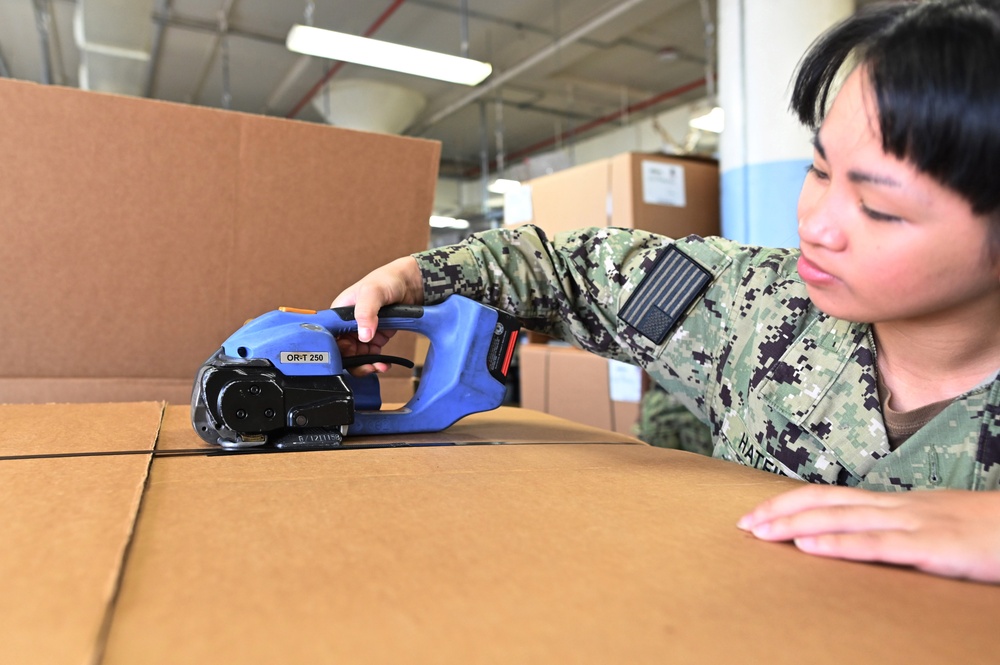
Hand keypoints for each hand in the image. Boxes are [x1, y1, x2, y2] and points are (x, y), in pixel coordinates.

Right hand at [331, 256, 422, 375]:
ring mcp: (361, 332)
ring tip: (378, 366)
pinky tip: (384, 364)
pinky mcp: (374, 338)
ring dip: (366, 365)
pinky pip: (370, 356)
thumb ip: (366, 312)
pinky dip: (376, 362)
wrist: (410, 283)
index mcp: (339, 313)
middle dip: (354, 363)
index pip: (330, 338)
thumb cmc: (387, 280)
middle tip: (368, 366)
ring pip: (356, 357)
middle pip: (342, 352)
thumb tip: (363, 335)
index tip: (352, 356)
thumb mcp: (373, 292)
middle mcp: (347, 325)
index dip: (338, 351)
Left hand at [737, 485, 999, 582]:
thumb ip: (899, 533)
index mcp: (896, 504)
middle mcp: (897, 508)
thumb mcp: (935, 529)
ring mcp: (914, 524)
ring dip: (795, 525)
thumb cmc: (988, 533)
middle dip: (780, 512)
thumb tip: (865, 543)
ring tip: (760, 533)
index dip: (789, 503)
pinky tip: (808, 547)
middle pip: (826, 503)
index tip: (756, 514)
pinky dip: (838, 544)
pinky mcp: (932, 547)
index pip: (830, 496)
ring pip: (842, 518)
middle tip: (743, 525)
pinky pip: (877, 544)